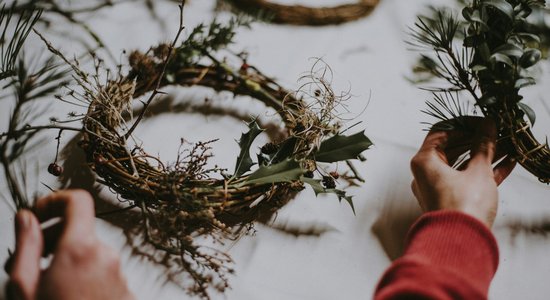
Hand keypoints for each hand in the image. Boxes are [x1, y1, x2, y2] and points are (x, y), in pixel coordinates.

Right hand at [5, 190, 134, 299]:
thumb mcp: (23, 288)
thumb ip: (26, 246)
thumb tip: (26, 218)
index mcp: (80, 249)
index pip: (77, 200)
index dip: (54, 201)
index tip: (36, 214)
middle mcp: (105, 256)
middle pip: (80, 229)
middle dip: (52, 237)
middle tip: (28, 261)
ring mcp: (118, 273)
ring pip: (89, 252)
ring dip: (65, 260)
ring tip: (45, 288)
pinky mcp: (124, 289)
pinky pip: (101, 270)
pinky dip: (82, 274)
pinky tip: (66, 297)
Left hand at [410, 117, 515, 227]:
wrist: (460, 244)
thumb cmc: (462, 207)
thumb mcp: (478, 171)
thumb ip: (483, 146)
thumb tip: (487, 127)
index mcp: (424, 161)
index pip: (441, 131)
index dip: (464, 124)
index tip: (484, 123)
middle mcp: (425, 174)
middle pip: (452, 148)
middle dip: (477, 140)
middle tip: (498, 133)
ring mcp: (436, 188)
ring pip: (461, 164)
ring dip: (484, 155)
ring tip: (506, 146)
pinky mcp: (448, 200)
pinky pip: (465, 179)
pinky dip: (483, 171)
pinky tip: (506, 164)